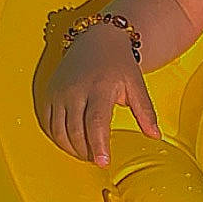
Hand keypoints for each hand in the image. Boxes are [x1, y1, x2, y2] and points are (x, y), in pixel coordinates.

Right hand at [41, 24, 160, 166]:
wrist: (98, 39)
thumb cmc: (119, 64)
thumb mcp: (137, 85)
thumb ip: (145, 112)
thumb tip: (155, 135)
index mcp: (100, 88)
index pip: (96, 122)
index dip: (98, 145)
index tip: (103, 162)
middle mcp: (76, 90)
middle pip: (75, 131)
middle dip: (86, 151)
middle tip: (98, 160)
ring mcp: (60, 92)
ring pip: (59, 130)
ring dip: (71, 148)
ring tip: (86, 153)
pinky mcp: (49, 93)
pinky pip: (47, 123)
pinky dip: (57, 138)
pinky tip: (70, 142)